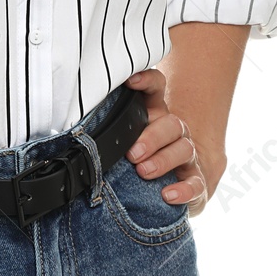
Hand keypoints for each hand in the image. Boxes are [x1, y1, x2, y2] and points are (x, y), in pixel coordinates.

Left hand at [123, 68, 225, 216]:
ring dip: (163, 161)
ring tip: (143, 172)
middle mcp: (173, 132)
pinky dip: (184, 189)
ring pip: (184, 149)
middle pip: (171, 123)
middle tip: (132, 154)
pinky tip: (168, 195)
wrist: (166, 187)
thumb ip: (111, 132)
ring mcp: (187, 156)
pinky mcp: (195, 181)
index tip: (130, 82)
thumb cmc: (138, 158)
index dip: (147, 81)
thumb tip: (81, 133)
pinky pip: (195, 183)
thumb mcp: (122, 140)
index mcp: (154, 115)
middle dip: (151, 137)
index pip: (156, 89)